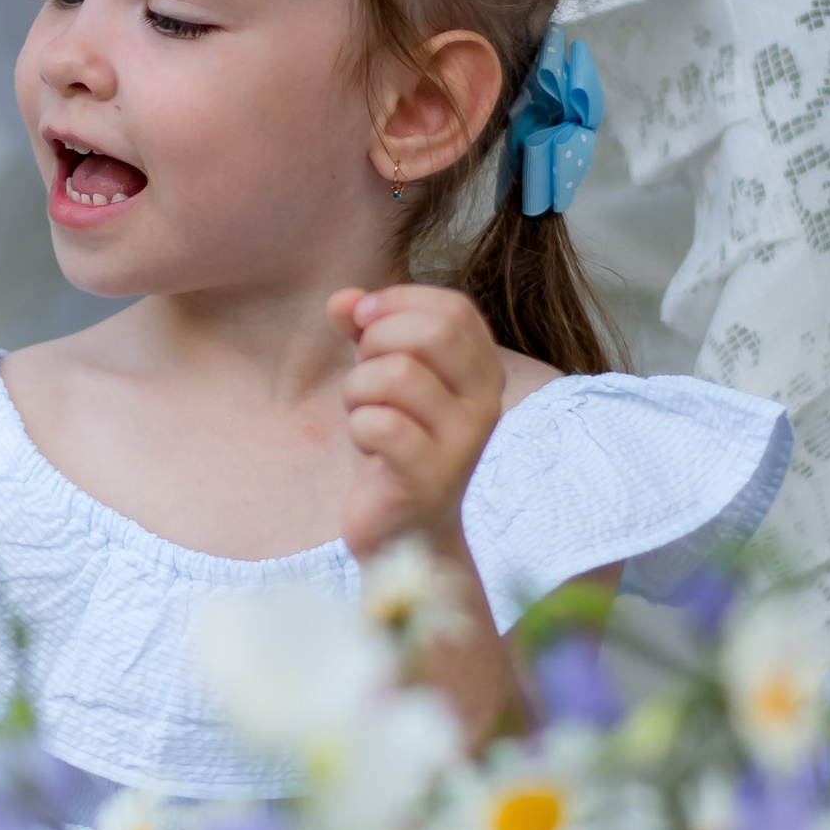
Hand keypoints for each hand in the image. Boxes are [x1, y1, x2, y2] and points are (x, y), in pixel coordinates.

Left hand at [328, 283, 505, 562]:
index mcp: (484, 372)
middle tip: (363, 374)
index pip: (453, 309)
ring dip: (358, 389)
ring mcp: (464, 444)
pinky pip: (381, 424)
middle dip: (376, 342)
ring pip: (397, 375)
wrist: (403, 530)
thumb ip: (365, 331)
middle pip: (432, 334)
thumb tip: (343, 299)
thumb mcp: (381, 376)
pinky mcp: (431, 479)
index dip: (398, 303)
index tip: (362, 321)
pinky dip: (358, 428)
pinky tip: (367, 447)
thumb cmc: (395, 444)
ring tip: (363, 414)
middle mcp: (486, 404)